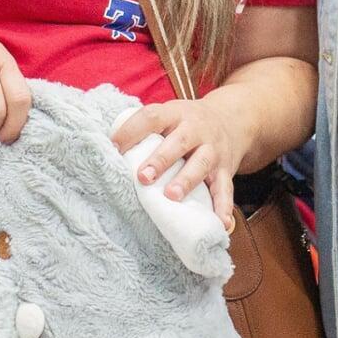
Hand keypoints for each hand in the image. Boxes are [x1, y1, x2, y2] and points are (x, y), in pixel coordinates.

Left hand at [110, 95, 245, 226]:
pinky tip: (220, 223)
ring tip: (172, 196)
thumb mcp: (168, 116)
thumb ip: (144, 130)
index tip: (113, 147)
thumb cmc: (186, 123)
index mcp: (175, 114)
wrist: (232, 119)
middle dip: (161, 160)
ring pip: (201, 164)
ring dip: (187, 180)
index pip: (152, 117)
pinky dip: (223, 207)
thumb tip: (104, 150)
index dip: (132, 131)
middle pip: (179, 141)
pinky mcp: (226, 169)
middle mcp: (196, 129)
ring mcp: (213, 149)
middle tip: (143, 177)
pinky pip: (226, 189)